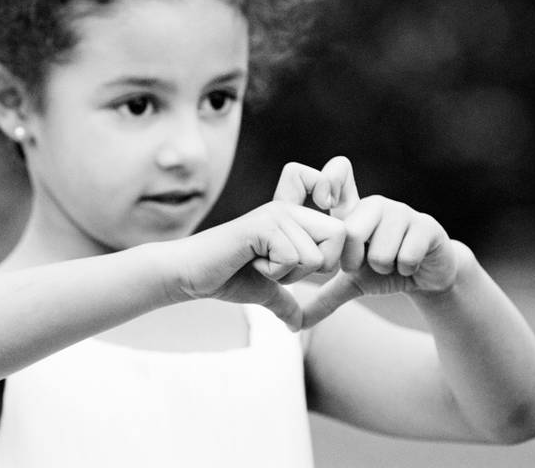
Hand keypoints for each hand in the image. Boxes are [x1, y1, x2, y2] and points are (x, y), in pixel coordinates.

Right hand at [173, 200, 346, 330]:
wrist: (191, 274)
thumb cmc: (227, 277)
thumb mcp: (266, 290)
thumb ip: (286, 301)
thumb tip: (298, 325)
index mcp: (296, 218)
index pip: (343, 231)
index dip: (334, 251)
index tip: (308, 260)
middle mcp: (290, 209)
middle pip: (340, 238)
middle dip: (315, 267)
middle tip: (278, 266)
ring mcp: (277, 214)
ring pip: (315, 256)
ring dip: (288, 273)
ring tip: (259, 263)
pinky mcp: (263, 225)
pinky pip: (291, 258)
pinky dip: (272, 272)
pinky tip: (251, 262)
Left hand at [272, 158, 459, 328]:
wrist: (430, 276)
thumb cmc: (386, 272)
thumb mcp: (352, 283)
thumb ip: (323, 298)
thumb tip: (294, 324)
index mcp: (353, 211)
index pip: (338, 173)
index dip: (328, 180)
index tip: (323, 201)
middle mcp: (375, 204)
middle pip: (350, 232)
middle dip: (357, 261)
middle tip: (369, 262)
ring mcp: (402, 211)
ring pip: (379, 252)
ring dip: (384, 268)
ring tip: (392, 261)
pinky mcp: (426, 225)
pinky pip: (405, 256)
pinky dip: (405, 270)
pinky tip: (411, 264)